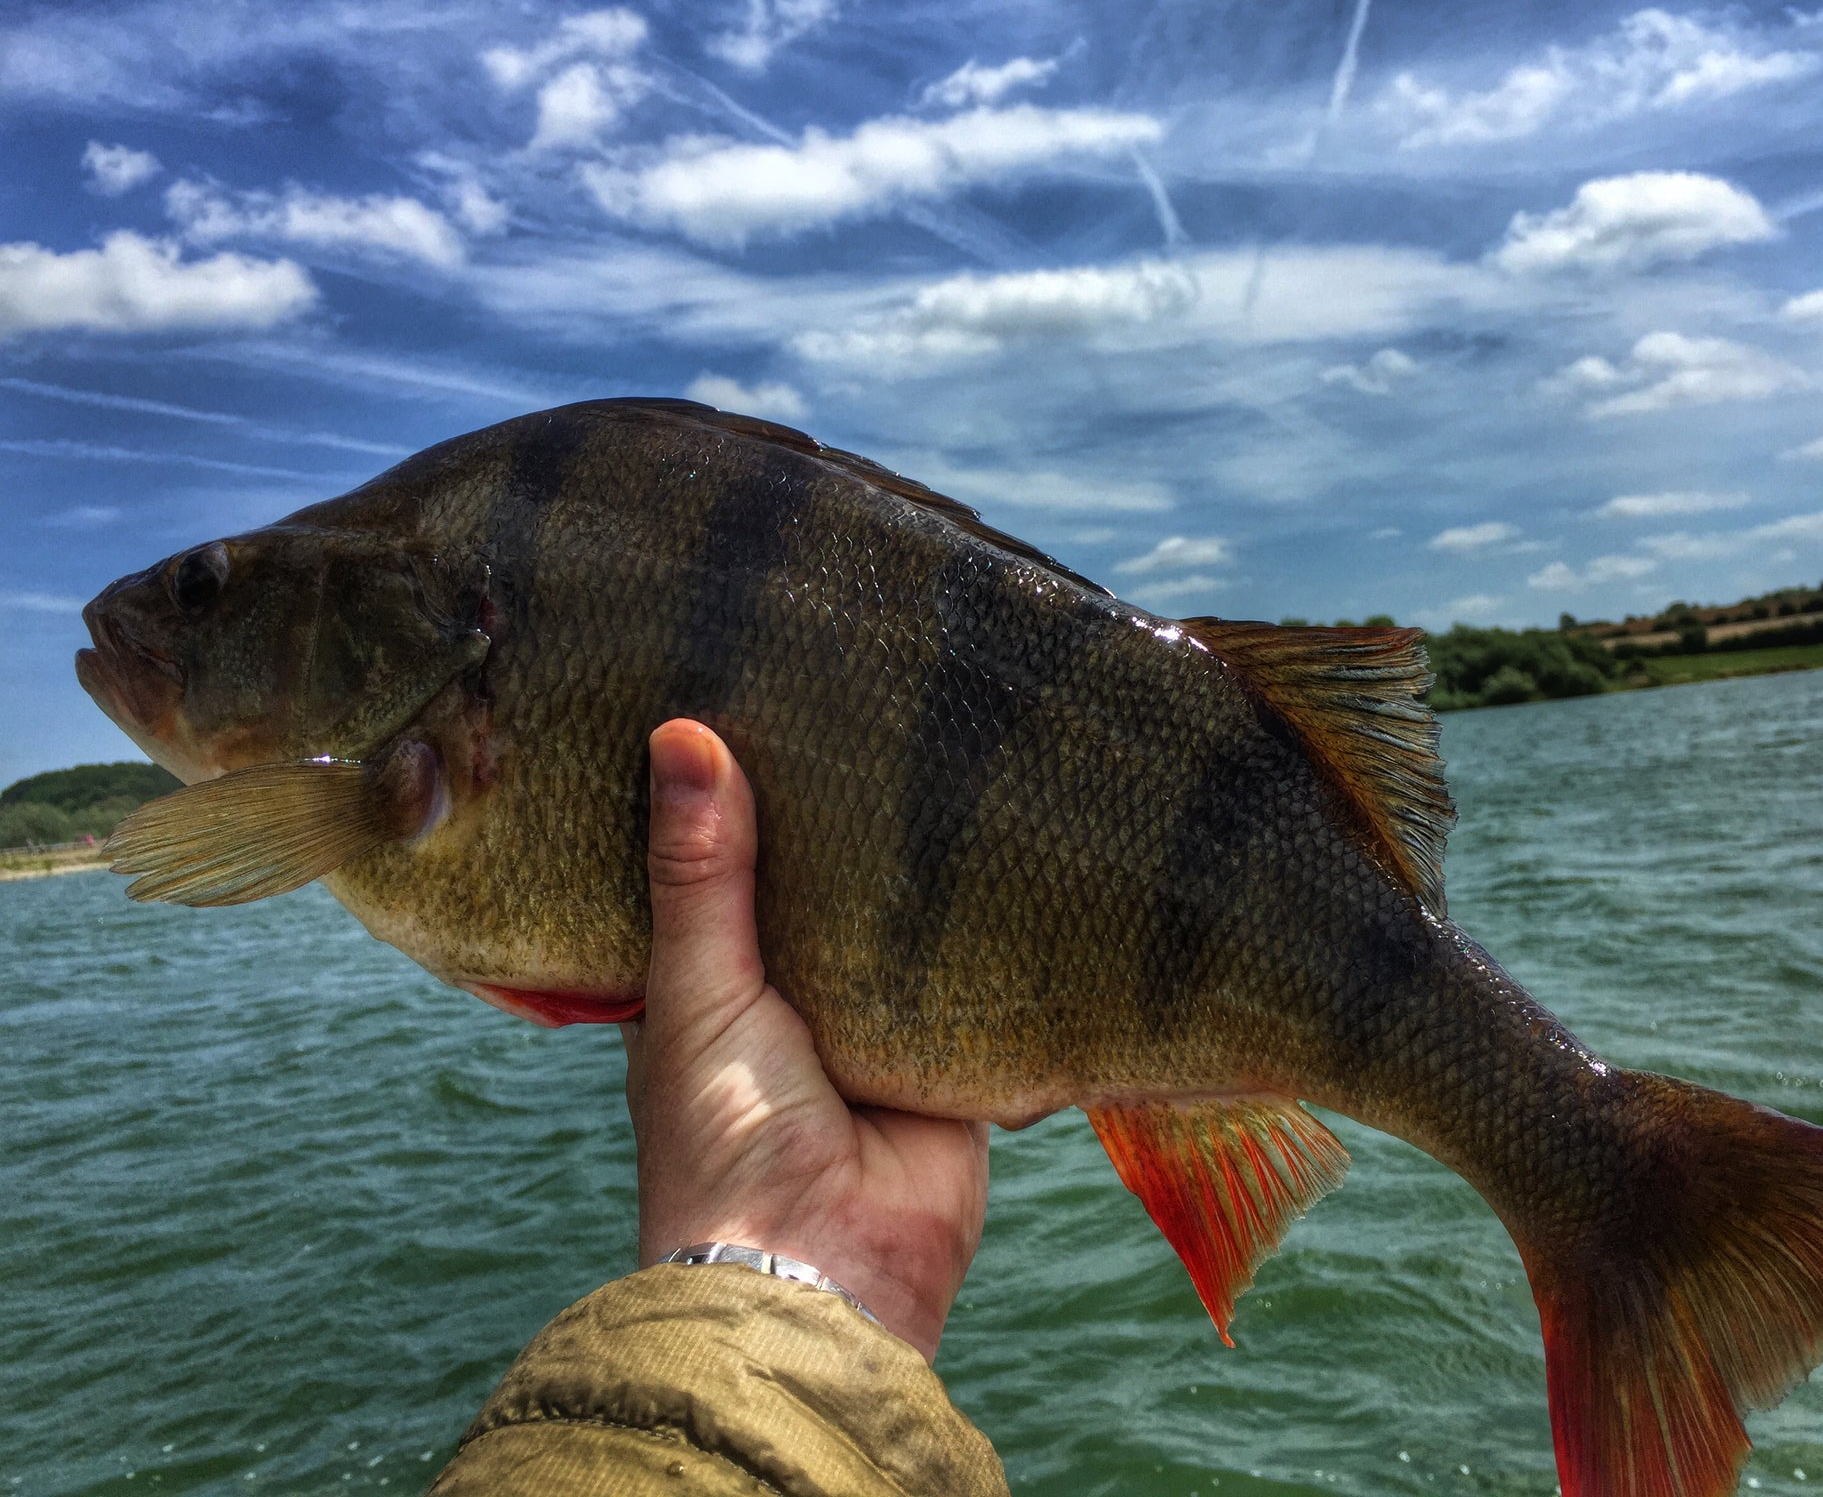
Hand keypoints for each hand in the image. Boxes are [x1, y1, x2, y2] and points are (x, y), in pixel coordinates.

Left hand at [619, 720, 990, 1361]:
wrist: (827, 1267)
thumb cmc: (724, 1137)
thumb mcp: (697, 989)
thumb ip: (700, 873)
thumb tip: (683, 733)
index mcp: (708, 980)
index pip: (718, 865)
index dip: (730, 796)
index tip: (746, 692)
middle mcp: (790, 994)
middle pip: (816, 883)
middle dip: (835, 817)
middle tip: (864, 690)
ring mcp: (873, 1018)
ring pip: (895, 918)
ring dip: (912, 862)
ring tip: (938, 733)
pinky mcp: (951, 1042)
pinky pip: (970, 965)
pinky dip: (983, 919)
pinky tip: (1004, 826)